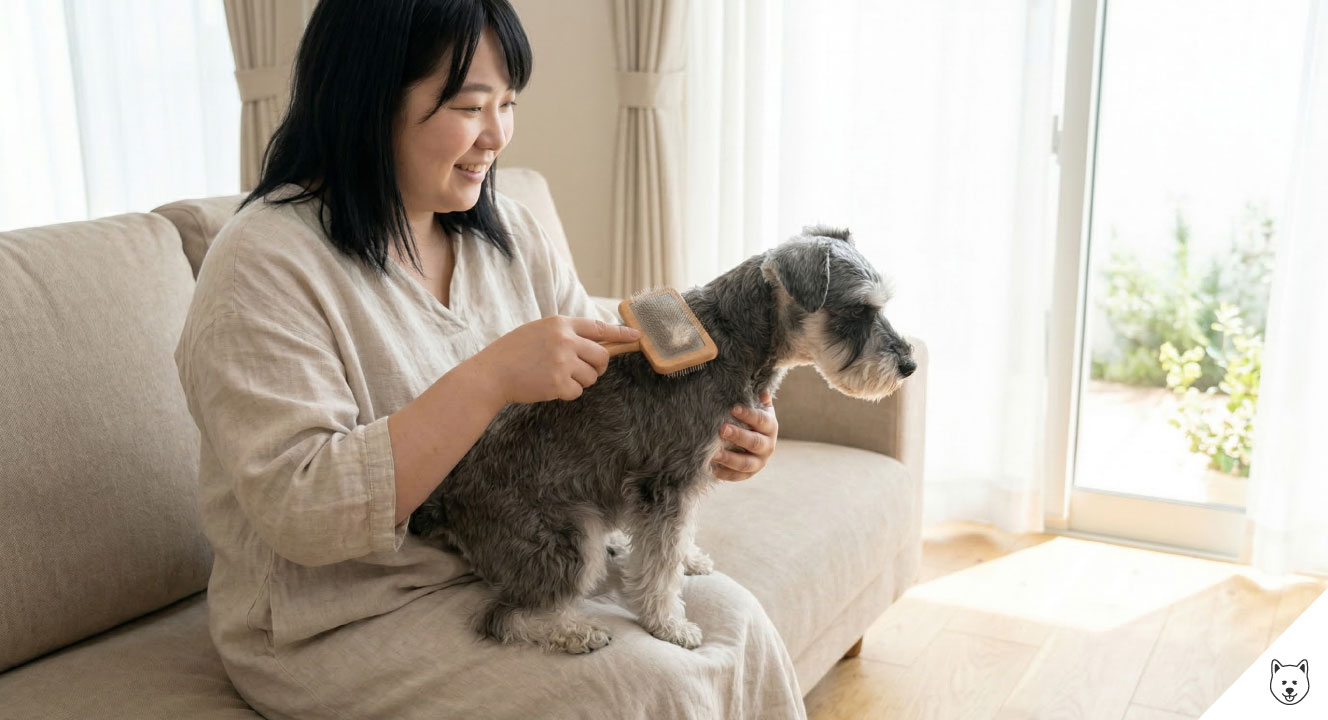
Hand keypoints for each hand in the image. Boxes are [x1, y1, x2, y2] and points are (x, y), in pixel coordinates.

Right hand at [467, 316, 640, 404]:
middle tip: (583, 371)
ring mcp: (563, 361)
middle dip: (597, 367)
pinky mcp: (559, 382)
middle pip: (601, 356)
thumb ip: (565, 334)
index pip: (598, 327)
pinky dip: (566, 393)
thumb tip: (595, 344)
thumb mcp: (539, 331)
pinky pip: (577, 392)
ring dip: (579, 381)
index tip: (637, 337)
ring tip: (554, 377)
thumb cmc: (513, 353)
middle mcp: (565, 340)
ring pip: (591, 376)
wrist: (491, 374)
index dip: (620, 334)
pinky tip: (548, 387)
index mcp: (560, 323)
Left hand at [711, 391, 777, 481]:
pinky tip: (712, 469)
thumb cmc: (750, 419)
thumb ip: (757, 399)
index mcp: (770, 427)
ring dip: (729, 459)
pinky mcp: (749, 474)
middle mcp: (768, 446)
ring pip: (746, 463)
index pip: (761, 421)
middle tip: (722, 430)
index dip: (748, 415)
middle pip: (755, 443)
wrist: (755, 440)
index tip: (733, 409)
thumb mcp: (756, 407)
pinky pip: (738, 476)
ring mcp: (759, 462)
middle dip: (738, 436)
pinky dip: (725, 474)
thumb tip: (761, 391)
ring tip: (713, 453)